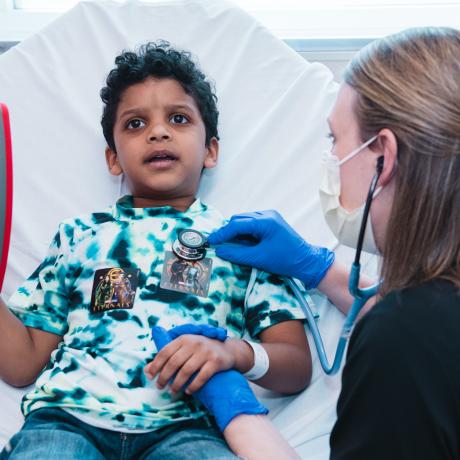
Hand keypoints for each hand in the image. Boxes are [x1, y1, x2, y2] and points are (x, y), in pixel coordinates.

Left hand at [150, 325, 267, 431]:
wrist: (228, 350)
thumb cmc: (201, 351)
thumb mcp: (185, 349)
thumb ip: (167, 357)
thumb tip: (146, 371)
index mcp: (184, 338)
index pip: (165, 351)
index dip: (155, 365)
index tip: (150, 377)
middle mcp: (194, 343)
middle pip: (174, 362)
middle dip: (164, 377)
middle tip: (160, 387)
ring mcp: (206, 352)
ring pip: (186, 371)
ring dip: (177, 384)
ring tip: (173, 392)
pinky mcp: (216, 362)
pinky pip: (202, 377)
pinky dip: (193, 386)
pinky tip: (188, 391)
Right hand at [208, 210, 334, 288]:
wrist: (306, 261)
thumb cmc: (285, 260)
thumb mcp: (258, 258)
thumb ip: (237, 254)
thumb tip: (220, 250)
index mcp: (265, 221)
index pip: (237, 224)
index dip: (222, 233)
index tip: (211, 241)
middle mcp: (267, 215)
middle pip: (239, 219)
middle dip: (227, 231)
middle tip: (217, 244)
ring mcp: (270, 217)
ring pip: (245, 220)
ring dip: (235, 231)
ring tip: (228, 245)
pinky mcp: (272, 222)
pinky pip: (252, 224)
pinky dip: (244, 232)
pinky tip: (241, 243)